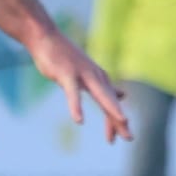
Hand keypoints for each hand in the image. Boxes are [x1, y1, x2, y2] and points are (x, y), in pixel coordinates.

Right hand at [27, 27, 130, 143]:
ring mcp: (82, 74)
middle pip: (110, 102)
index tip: (121, 137)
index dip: (116, 121)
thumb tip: (123, 95)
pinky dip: (76, 107)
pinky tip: (79, 120)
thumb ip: (104, 86)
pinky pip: (73, 93)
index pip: (112, 103)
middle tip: (130, 138)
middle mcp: (95, 76)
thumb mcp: (89, 73)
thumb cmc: (64, 56)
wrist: (45, 37)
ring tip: (122, 122)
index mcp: (99, 78)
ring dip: (112, 109)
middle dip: (120, 120)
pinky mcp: (66, 74)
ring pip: (100, 95)